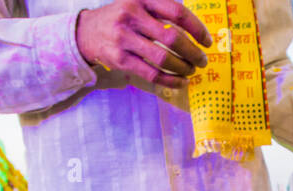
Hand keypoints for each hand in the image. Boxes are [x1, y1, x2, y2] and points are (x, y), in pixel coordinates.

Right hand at [76, 0, 211, 89]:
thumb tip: (196, 32)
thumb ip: (162, 12)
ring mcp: (124, 38)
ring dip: (183, 68)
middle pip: (172, 37)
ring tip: (191, 70)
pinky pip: (152, 74)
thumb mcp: (138, 4)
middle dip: (193, 52)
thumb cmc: (122, 19)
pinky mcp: (120, 59)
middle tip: (202, 60)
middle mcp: (132, 16)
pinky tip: (181, 82)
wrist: (86, 31)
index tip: (206, 41)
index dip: (196, 28)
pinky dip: (171, 81)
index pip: (177, 12)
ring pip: (163, 58)